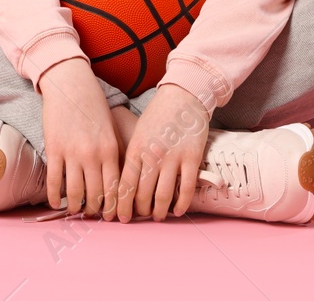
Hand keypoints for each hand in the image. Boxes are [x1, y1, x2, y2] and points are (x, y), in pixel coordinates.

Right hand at [39, 58, 120, 218]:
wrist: (70, 84)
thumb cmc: (93, 105)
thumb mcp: (111, 128)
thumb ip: (115, 153)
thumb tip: (120, 179)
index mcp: (110, 149)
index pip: (115, 188)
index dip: (113, 206)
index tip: (111, 216)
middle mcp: (93, 154)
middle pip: (96, 195)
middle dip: (95, 210)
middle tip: (93, 216)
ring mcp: (72, 153)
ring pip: (75, 193)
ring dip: (76, 208)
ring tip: (75, 211)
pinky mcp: (54, 149)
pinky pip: (54, 182)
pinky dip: (55, 197)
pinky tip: (56, 203)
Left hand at [117, 84, 210, 222]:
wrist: (183, 96)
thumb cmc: (158, 115)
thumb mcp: (137, 133)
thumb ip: (133, 157)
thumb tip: (126, 186)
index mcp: (135, 149)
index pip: (124, 186)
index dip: (122, 206)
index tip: (121, 218)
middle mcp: (152, 156)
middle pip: (142, 195)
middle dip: (140, 211)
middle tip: (142, 217)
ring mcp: (172, 158)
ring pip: (162, 196)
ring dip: (159, 212)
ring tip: (158, 216)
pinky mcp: (191, 158)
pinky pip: (185, 189)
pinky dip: (181, 205)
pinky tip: (178, 211)